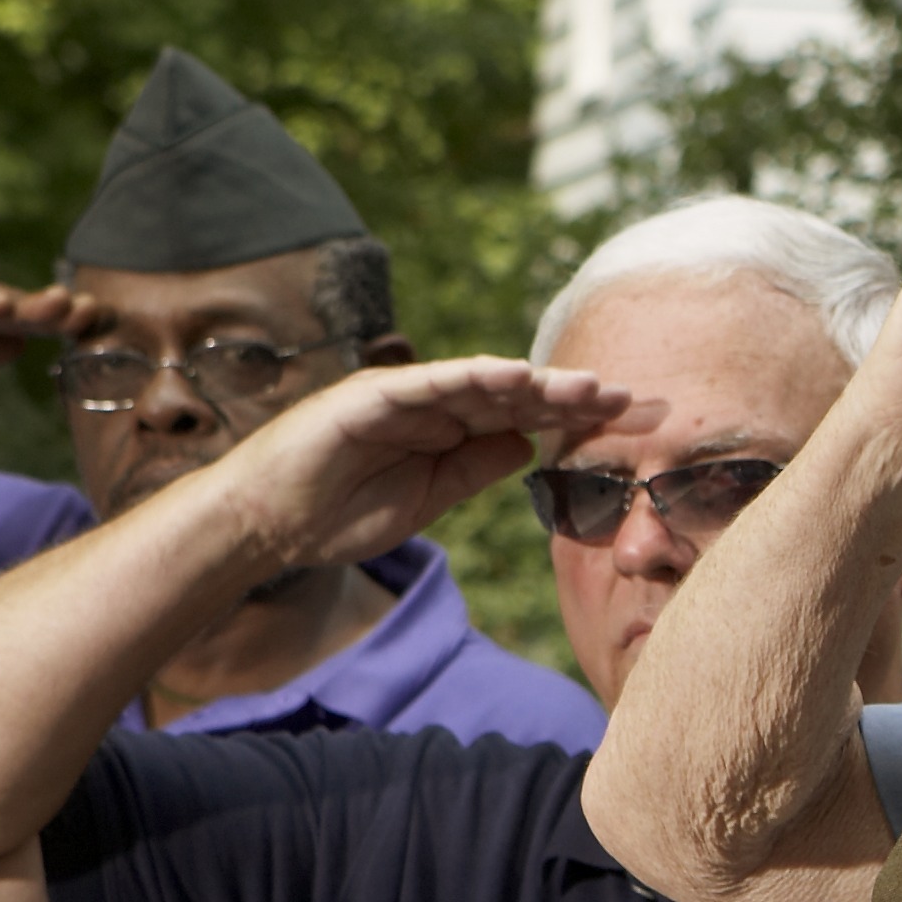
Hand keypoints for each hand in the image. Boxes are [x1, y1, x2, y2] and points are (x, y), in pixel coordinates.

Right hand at [189, 358, 644, 577]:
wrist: (268, 524)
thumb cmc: (340, 513)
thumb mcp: (429, 499)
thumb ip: (477, 468)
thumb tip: (532, 446)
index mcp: (448, 429)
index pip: (522, 417)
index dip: (573, 417)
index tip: (629, 421)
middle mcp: (431, 403)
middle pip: (513, 394)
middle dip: (571, 396)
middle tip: (632, 399)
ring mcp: (402, 395)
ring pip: (480, 382)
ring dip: (536, 383)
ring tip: (588, 387)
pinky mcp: (370, 396)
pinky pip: (429, 383)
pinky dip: (471, 377)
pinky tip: (514, 378)